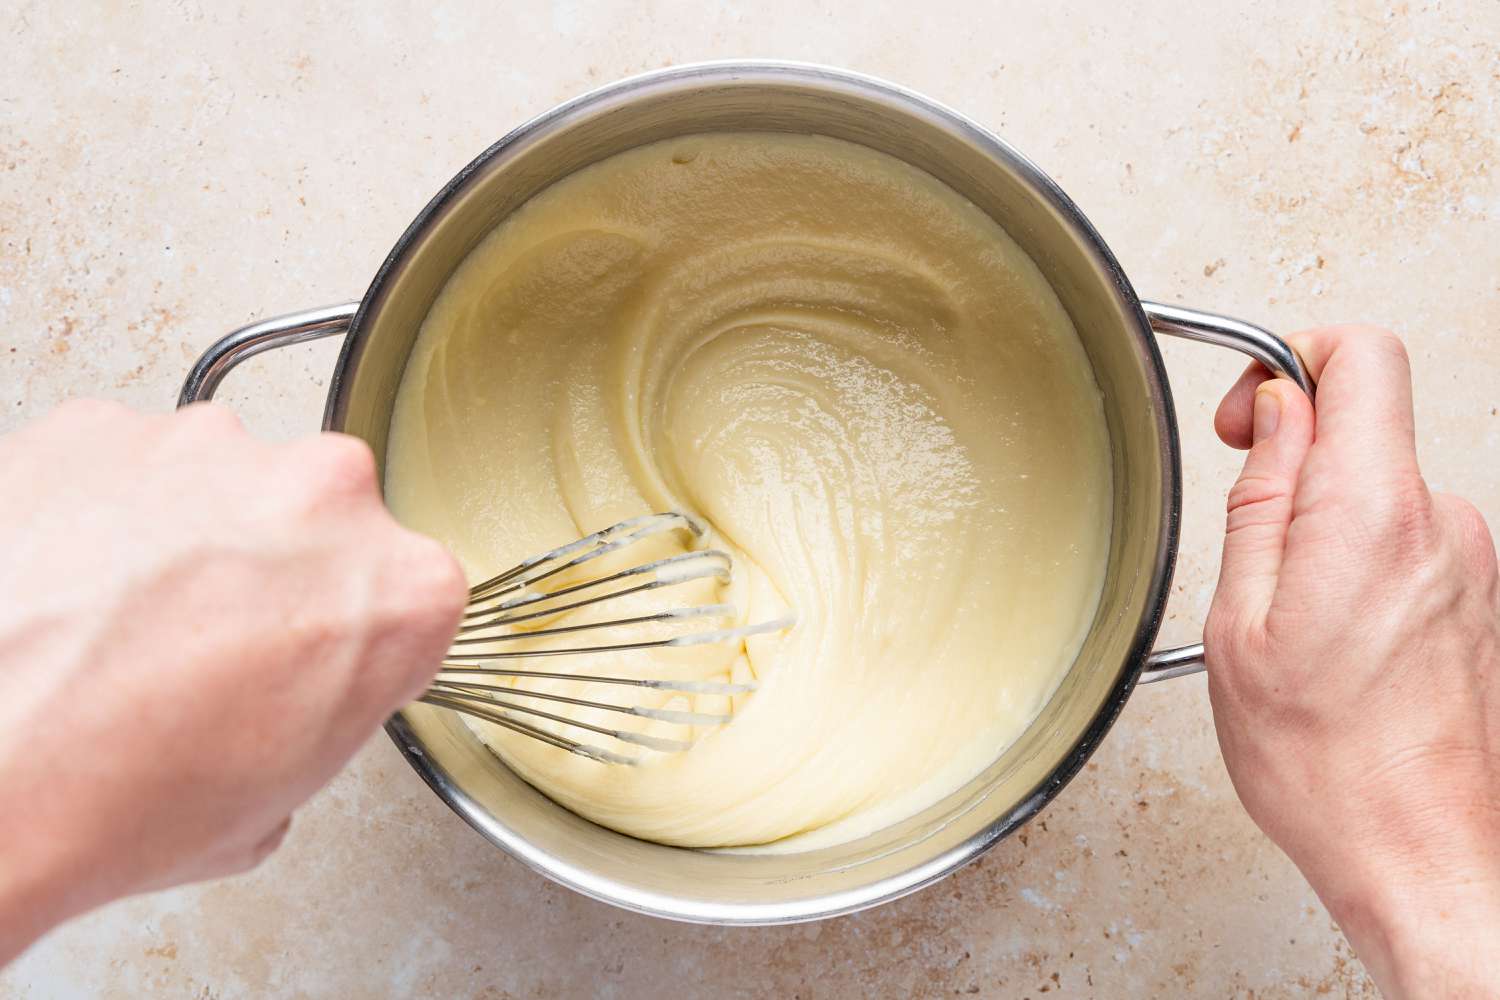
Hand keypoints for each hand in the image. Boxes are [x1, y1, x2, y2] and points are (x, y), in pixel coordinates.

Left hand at [0, 401, 465, 963]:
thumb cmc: (114, 799)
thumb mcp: (273, 803)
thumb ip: (316, 708)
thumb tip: (269, 693)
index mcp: (401, 588)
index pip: (408, 593)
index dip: (354, 635)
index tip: (313, 662)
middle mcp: (323, 494)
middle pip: (323, 517)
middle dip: (278, 568)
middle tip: (210, 647)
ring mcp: (209, 448)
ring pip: (220, 480)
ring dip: (187, 534)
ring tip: (117, 623)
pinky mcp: (99, 426)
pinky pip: (119, 463)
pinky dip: (98, 512)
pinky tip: (64, 588)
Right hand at [1205, 327, 1499, 997]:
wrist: (1424, 857)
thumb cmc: (1328, 767)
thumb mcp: (1242, 624)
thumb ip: (1261, 499)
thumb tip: (1276, 416)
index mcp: (1372, 515)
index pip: (1362, 355)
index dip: (1292, 359)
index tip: (1252, 415)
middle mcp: (1442, 523)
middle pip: (1370, 418)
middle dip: (1296, 452)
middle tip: (1249, 523)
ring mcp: (1472, 560)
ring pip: (1383, 485)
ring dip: (1326, 517)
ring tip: (1288, 605)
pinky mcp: (1479, 597)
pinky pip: (1408, 537)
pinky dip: (1358, 559)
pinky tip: (1329, 633)